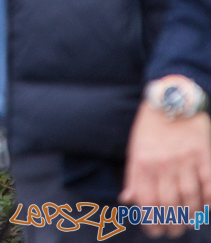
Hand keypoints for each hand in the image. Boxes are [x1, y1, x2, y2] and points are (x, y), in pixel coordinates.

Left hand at [121, 86, 210, 236]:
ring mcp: (185, 158)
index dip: (151, 221)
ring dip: (190, 215)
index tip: (155, 232)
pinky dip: (209, 198)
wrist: (171, 100)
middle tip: (174, 232)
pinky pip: (209, 181)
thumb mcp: (134, 149)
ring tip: (188, 224)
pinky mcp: (203, 153)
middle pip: (169, 202)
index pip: (146, 201)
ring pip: (190, 196)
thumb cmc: (150, 128)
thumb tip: (127, 200)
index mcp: (142, 163)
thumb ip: (133, 176)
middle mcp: (163, 163)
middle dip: (171, 223)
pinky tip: (207, 208)